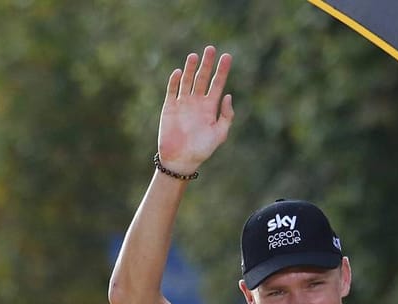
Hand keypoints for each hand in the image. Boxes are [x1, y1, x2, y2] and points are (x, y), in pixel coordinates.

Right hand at [155, 45, 233, 176]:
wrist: (180, 160)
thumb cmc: (201, 149)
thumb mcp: (220, 134)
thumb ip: (226, 115)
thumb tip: (228, 95)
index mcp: (210, 107)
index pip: (218, 84)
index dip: (222, 70)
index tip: (227, 56)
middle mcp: (197, 102)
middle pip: (203, 78)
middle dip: (207, 64)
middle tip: (211, 48)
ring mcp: (183, 104)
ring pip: (187, 81)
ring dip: (191, 69)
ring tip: (194, 56)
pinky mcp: (169, 108)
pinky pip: (172, 92)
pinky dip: (174, 82)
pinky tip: (178, 72)